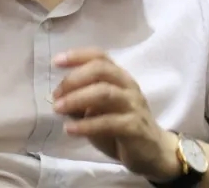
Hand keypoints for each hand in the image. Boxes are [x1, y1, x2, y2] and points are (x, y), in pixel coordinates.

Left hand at [52, 48, 179, 180]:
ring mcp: (133, 105)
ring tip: (58, 109)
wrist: (153, 152)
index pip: (100, 57)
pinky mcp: (134, 127)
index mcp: (119, 77)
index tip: (56, 61)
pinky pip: (108, 122)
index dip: (78, 56)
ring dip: (76, 99)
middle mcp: (127, 85)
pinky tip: (70, 129)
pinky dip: (86, 125)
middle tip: (56, 94)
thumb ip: (80, 102)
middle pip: (101, 69)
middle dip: (74, 78)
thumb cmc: (121, 127)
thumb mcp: (98, 112)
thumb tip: (58, 97)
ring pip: (104, 93)